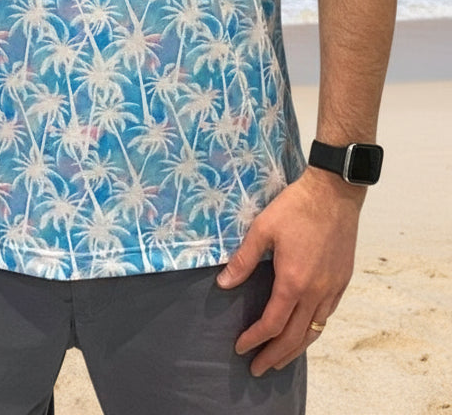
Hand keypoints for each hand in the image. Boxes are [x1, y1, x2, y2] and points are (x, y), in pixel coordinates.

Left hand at [216, 166, 364, 376]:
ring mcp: (333, 289)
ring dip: (295, 350)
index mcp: (293, 282)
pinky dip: (312, 331)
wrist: (333, 195)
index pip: (272, 324)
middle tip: (258, 369)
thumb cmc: (295, 208)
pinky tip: (303, 332)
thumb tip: (223, 284)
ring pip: (314, 331)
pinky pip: (326, 317)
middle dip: (275, 356)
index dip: (255, 340)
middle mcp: (316, 293)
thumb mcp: (261, 230)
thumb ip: (243, 260)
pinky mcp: (342, 282)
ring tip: (279, 360)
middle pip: (295, 337)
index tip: (241, 349)